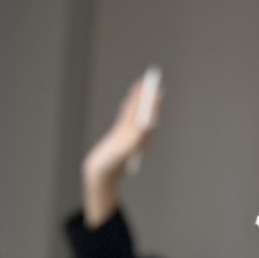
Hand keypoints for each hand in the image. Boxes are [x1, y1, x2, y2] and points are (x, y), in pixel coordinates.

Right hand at [82, 69, 162, 226]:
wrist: (100, 174)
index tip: (158, 92)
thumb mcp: (123, 152)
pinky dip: (129, 106)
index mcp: (141, 141)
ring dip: (138, 99)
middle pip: (144, 114)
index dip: (154, 105)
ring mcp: (128, 135)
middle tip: (153, 83)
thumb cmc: (111, 165)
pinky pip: (126, 117)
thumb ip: (136, 140)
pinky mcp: (119, 135)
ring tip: (142, 85)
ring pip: (135, 113)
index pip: (150, 118)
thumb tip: (148, 125)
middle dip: (148, 99)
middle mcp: (137, 138)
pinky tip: (130, 99)